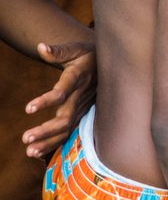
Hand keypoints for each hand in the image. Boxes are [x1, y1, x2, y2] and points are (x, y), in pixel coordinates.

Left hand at [23, 41, 95, 158]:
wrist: (111, 63)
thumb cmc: (89, 54)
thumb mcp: (76, 48)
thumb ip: (58, 51)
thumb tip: (40, 47)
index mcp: (79, 77)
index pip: (62, 92)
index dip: (46, 101)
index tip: (28, 109)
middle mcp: (82, 96)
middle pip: (65, 118)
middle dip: (46, 130)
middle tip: (25, 138)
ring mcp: (83, 107)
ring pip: (67, 129)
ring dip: (48, 141)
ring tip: (29, 151)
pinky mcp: (83, 114)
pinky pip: (69, 131)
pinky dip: (55, 143)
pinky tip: (39, 152)